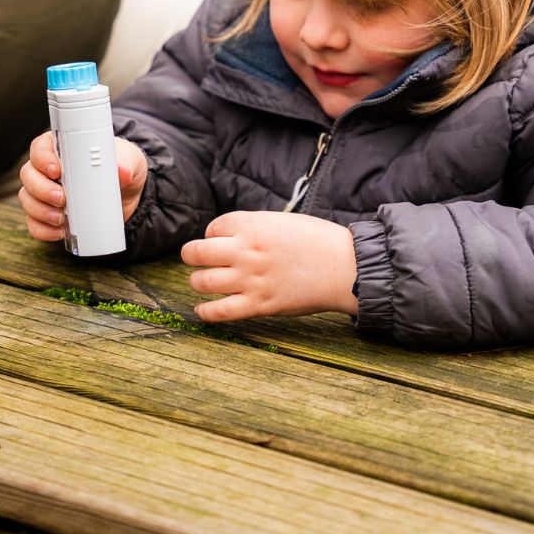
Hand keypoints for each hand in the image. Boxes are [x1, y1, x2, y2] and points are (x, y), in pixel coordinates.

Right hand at [18, 132, 147, 242]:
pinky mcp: (48, 215)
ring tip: (61, 218)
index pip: (40, 148)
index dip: (42, 159)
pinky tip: (58, 231)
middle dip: (41, 189)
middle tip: (62, 198)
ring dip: (40, 211)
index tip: (56, 171)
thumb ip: (126, 163)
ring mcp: (44, 193)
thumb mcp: (129, 160)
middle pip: (28, 175)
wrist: (126, 195)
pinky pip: (35, 223)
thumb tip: (122, 172)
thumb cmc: (121, 167)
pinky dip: (43, 229)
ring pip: (27, 199)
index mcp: (62, 148)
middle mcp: (47, 170)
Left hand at [181, 211, 357, 321]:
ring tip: (201, 282)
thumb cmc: (315, 240)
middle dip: (191, 255)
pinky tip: (201, 309)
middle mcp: (246, 251)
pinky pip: (220, 311)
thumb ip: (252, 227)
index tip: (220, 241)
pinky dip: (205, 312)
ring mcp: (250, 279)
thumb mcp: (279, 221)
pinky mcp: (259, 305)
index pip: (212, 227)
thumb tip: (227, 237)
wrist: (343, 267)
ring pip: (202, 281)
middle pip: (196, 252)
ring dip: (197, 282)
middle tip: (196, 259)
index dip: (213, 234)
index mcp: (252, 225)